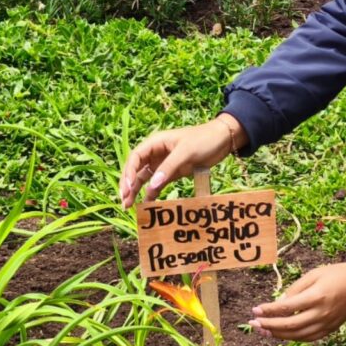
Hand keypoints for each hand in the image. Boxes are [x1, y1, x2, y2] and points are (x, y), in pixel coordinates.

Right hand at [117, 114, 245, 207]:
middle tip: (124, 201)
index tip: (128, 188)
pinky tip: (147, 204)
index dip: (128, 172)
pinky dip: (151, 193)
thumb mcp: (185, 153)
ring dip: (136, 191)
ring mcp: (163, 163)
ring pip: (144, 178)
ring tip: (129, 205)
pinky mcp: (172, 172)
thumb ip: (168, 168)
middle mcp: (155, 153)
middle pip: (135, 169)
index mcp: (155, 143)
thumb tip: (151, 186)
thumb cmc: (203, 140)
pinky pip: (157, 184)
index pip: (135, 158)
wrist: (222, 140)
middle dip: (128, 184)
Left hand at [251, 258, 345, 340]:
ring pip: (298, 335)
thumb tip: (279, 304)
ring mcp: (327, 324)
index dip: (269, 310)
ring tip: (264, 331)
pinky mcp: (331, 329)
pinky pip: (309, 338)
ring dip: (279, 334)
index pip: (286, 308)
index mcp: (316, 297)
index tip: (255, 310)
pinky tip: (283, 334)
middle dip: (269, 325)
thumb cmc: (338, 273)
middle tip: (253, 323)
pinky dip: (294, 338)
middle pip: (290, 325)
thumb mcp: (314, 274)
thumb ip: (295, 289)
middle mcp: (321, 314)